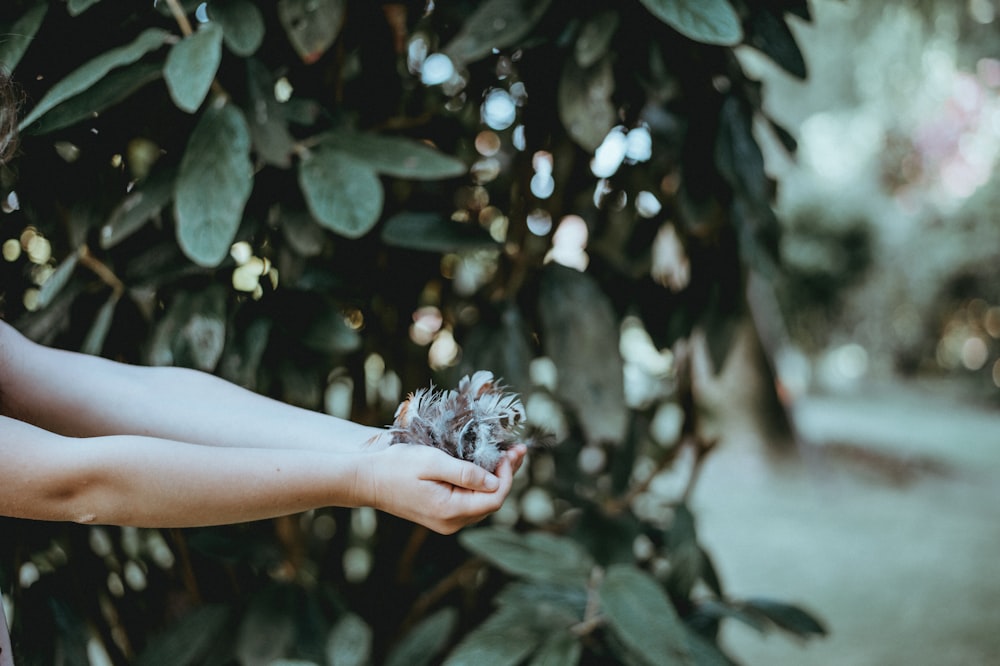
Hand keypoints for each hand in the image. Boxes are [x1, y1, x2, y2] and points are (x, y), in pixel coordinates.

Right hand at [361, 443, 526, 533]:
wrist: (366, 479)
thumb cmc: (396, 466)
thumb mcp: (432, 462)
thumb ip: (465, 472)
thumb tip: (495, 481)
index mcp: (450, 511)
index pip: (495, 498)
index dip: (508, 475)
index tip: (511, 452)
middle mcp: (451, 523)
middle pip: (492, 502)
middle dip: (506, 475)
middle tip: (515, 450)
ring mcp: (446, 522)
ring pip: (482, 502)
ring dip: (496, 479)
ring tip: (504, 455)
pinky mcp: (441, 515)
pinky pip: (470, 502)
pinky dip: (481, 484)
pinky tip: (485, 467)